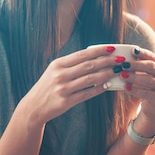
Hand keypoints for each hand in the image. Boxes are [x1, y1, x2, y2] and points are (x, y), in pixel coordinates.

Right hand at [19, 45, 133, 125]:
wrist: (33, 107)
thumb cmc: (48, 86)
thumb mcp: (55, 71)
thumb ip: (71, 64)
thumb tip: (94, 56)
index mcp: (58, 64)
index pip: (82, 54)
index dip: (99, 51)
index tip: (112, 48)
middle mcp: (60, 75)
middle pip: (89, 65)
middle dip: (107, 61)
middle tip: (120, 59)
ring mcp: (63, 89)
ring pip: (90, 79)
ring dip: (106, 74)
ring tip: (118, 71)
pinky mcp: (66, 102)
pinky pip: (87, 94)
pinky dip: (99, 89)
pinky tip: (108, 86)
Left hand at [120, 47, 154, 131]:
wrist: (154, 105)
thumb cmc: (146, 85)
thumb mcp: (144, 73)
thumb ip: (138, 65)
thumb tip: (122, 57)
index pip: (152, 56)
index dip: (143, 53)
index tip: (132, 50)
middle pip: (151, 66)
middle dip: (136, 65)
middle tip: (123, 64)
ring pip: (148, 80)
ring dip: (134, 77)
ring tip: (122, 75)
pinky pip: (146, 93)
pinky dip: (135, 90)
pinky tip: (126, 87)